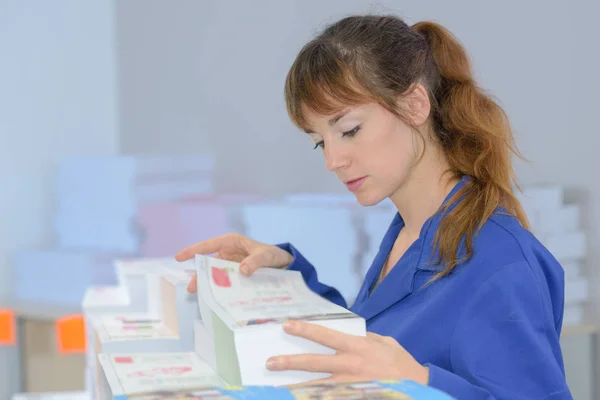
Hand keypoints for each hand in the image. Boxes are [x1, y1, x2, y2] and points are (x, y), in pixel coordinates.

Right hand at [175, 233, 293, 292]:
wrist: (284, 264)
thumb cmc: (273, 255)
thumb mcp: (266, 256)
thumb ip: (255, 262)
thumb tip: (241, 270)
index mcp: (231, 242)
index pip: (208, 245)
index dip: (193, 251)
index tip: (179, 257)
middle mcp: (228, 252)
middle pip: (208, 262)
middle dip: (199, 274)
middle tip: (192, 288)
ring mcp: (230, 263)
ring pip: (214, 273)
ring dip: (208, 283)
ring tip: (201, 295)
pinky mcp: (235, 274)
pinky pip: (224, 280)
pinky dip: (219, 287)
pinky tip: (215, 296)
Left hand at [266, 320, 428, 385]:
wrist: (418, 388)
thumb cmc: (401, 363)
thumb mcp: (385, 343)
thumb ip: (365, 338)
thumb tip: (348, 334)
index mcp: (358, 347)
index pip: (326, 336)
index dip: (305, 330)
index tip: (286, 325)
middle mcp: (350, 366)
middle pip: (314, 363)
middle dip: (290, 362)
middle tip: (270, 362)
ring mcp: (350, 385)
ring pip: (316, 386)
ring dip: (296, 386)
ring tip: (277, 387)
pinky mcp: (353, 395)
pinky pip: (328, 397)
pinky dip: (314, 396)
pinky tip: (300, 397)